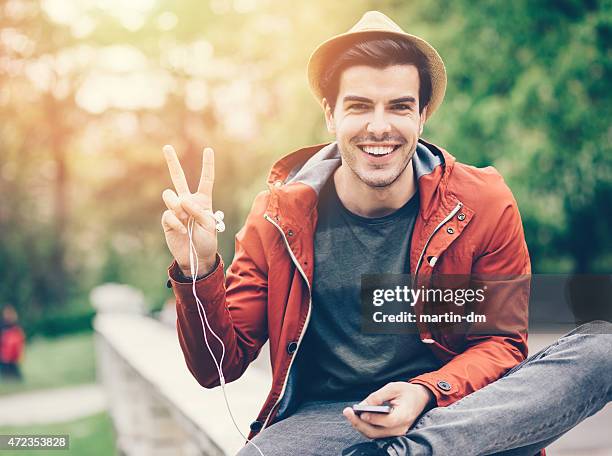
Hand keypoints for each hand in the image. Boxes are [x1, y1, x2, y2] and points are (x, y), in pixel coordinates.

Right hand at [161, 145, 218, 276]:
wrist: (196, 257)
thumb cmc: (207, 241)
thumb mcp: (210, 225)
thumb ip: (198, 211)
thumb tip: (182, 200)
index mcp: (203, 200)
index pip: (206, 180)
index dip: (207, 165)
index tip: (208, 150)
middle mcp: (188, 201)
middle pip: (179, 178)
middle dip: (172, 162)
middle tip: (167, 146)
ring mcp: (176, 210)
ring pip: (170, 196)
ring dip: (177, 206)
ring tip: (184, 218)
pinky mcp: (167, 220)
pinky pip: (168, 214)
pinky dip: (176, 222)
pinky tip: (182, 230)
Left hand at [343, 382, 434, 438]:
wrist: (420, 399)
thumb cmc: (406, 392)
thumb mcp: (393, 387)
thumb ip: (378, 396)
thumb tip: (362, 405)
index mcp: (404, 416)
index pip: (388, 421)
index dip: (373, 418)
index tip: (361, 412)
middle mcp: (400, 429)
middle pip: (376, 432)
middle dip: (359, 423)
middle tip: (347, 412)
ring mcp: (396, 433)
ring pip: (373, 435)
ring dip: (359, 425)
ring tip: (349, 413)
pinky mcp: (390, 433)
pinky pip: (375, 433)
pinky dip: (365, 426)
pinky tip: (356, 416)